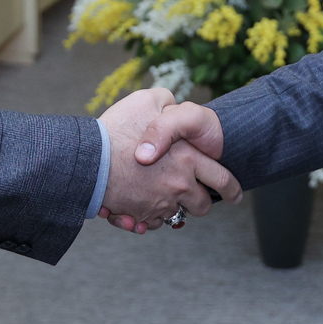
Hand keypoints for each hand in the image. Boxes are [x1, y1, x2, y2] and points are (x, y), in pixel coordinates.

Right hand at [97, 90, 239, 233]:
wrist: (87, 159)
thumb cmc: (118, 129)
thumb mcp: (147, 100)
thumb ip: (167, 101)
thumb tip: (172, 105)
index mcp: (188, 159)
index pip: (221, 179)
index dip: (231, 189)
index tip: (235, 195)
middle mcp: (178, 185)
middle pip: (201, 206)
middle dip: (200, 204)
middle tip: (195, 199)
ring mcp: (159, 203)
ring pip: (176, 216)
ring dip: (172, 210)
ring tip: (161, 199)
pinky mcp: (140, 215)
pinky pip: (150, 223)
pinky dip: (146, 218)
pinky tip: (137, 209)